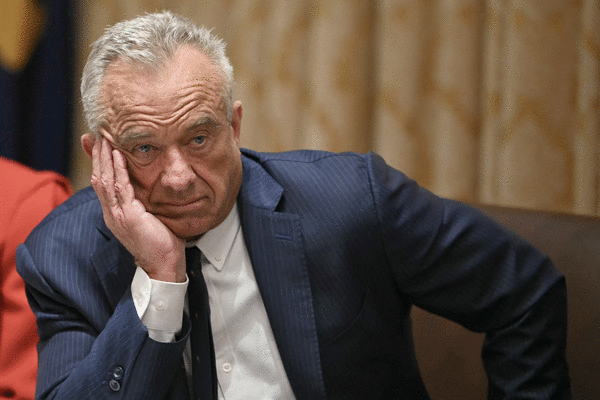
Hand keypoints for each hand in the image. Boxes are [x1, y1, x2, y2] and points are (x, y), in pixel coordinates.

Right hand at [90, 137, 186, 282]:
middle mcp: (111, 213)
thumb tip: (146, 190)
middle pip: (98, 177)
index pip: (101, 183)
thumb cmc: (160, 243)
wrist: (164, 266)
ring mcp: (118, 215)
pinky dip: (118, 169)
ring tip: (105, 137)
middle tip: (98, 133)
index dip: (99, 162)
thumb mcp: (148, 218)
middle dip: (97, 154)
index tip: (100, 144)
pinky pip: (121, 188)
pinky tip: (118, 154)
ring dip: (105, 157)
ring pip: (105, 180)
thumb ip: (142, 203)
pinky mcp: (129, 216)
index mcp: (114, 214)